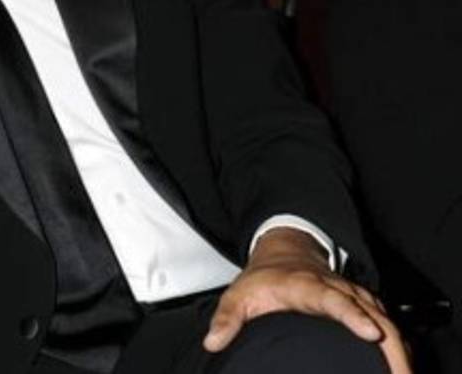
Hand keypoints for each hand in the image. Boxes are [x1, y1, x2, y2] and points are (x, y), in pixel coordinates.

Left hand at [203, 228, 410, 373]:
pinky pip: (388, 323)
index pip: (334, 300)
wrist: (284, 252)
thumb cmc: (263, 279)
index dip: (352, 316)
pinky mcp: (365, 304)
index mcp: (307, 286)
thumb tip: (213, 342)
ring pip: (386, 320)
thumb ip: (227, 318)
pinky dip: (398, 344)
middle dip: (389, 343)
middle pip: (372, 313)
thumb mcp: (238, 294)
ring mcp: (355, 295)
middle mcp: (338, 289)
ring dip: (400, 348)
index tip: (369, 333)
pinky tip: (402, 366)